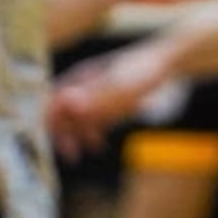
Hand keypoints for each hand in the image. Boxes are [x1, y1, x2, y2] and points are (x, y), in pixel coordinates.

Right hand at [48, 40, 175, 156]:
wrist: (167, 62)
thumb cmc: (142, 70)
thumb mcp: (119, 85)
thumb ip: (93, 94)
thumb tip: (65, 99)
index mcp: (81, 77)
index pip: (54, 101)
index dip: (50, 121)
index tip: (54, 140)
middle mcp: (85, 85)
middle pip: (64, 112)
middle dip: (63, 133)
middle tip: (70, 155)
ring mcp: (97, 93)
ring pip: (79, 118)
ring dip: (78, 136)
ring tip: (81, 155)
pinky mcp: (110, 100)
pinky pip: (96, 119)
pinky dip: (94, 132)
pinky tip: (98, 146)